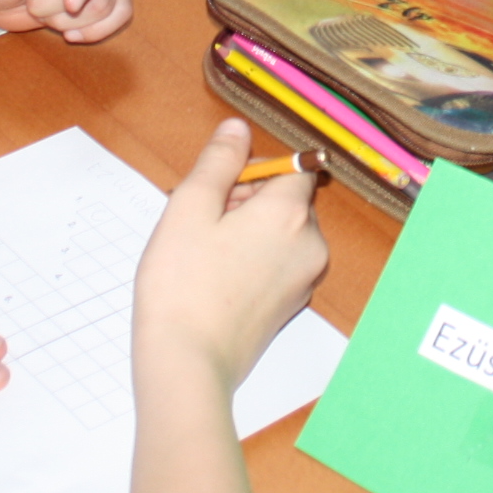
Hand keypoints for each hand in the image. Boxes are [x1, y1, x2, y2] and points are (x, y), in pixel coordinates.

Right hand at [134, 119, 328, 393]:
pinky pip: (277, 265)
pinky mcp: (291, 306)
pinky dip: (252, 262)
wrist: (188, 363)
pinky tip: (215, 279)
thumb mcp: (190, 206)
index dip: (251, 171)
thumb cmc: (182, 285)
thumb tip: (238, 129)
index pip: (290, 165)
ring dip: (247, 232)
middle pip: (287, 200)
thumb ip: (218, 161)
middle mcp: (311, 245)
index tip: (216, 191)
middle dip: (246, 201)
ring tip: (204, 255)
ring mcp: (304, 280)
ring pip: (281, 233)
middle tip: (202, 224)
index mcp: (291, 213)